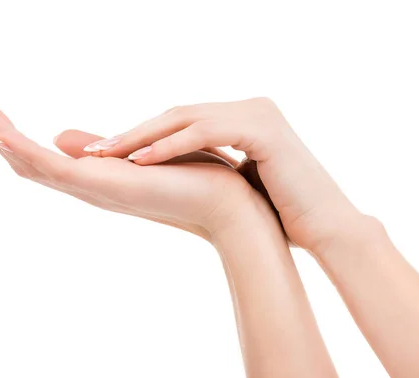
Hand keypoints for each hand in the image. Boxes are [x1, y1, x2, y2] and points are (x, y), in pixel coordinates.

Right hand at [0, 94, 274, 241]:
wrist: (230, 207)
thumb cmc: (193, 179)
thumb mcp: (133, 154)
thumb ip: (97, 146)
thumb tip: (64, 139)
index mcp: (94, 176)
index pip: (41, 157)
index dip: (10, 135)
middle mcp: (86, 185)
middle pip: (26, 159)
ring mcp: (91, 188)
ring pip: (30, 161)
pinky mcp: (102, 186)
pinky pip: (51, 168)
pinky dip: (23, 150)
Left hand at [83, 97, 363, 253]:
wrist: (327, 228)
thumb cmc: (281, 213)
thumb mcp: (235, 183)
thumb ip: (209, 169)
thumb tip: (176, 175)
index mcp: (239, 118)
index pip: (179, 121)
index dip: (141, 135)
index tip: (105, 152)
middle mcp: (247, 107)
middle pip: (175, 114)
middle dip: (131, 132)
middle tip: (92, 149)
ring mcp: (257, 113)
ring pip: (183, 118)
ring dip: (140, 136)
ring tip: (104, 154)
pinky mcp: (263, 128)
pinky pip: (204, 132)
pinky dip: (169, 144)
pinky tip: (138, 160)